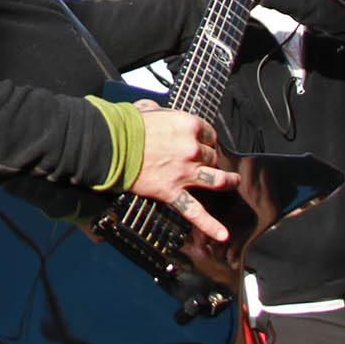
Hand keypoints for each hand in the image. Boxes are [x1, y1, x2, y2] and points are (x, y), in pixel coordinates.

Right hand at [129, 100, 239, 241]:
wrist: (111, 145)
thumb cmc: (126, 125)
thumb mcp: (148, 108)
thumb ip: (161, 112)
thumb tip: (158, 113)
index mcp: (189, 125)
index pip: (209, 134)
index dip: (204, 138)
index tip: (199, 141)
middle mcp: (192, 149)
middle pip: (211, 156)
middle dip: (207, 158)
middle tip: (198, 160)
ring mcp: (185, 173)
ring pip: (217, 180)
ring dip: (228, 181)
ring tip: (233, 182)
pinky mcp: (172, 192)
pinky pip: (195, 212)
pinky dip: (210, 225)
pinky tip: (222, 235)